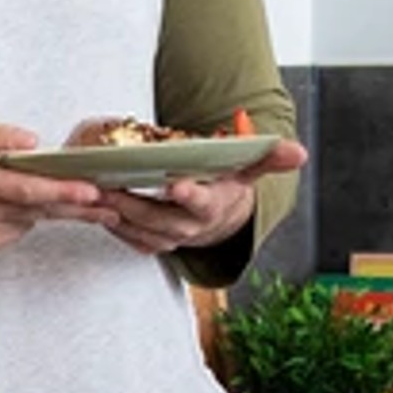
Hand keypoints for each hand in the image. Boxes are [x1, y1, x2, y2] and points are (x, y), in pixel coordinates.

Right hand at [0, 118, 121, 251]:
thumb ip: (0, 134)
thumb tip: (33, 143)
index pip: (26, 188)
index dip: (60, 191)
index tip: (89, 191)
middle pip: (38, 210)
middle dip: (77, 207)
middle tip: (109, 205)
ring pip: (33, 220)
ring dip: (62, 211)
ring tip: (92, 204)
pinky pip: (20, 228)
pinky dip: (29, 215)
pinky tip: (22, 204)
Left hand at [95, 135, 307, 256]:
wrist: (217, 218)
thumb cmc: (226, 183)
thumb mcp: (247, 169)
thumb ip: (269, 158)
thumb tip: (300, 152)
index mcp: (212, 206)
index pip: (203, 202)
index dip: (190, 195)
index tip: (176, 185)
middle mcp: (190, 227)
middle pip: (160, 219)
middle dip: (135, 205)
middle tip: (111, 187)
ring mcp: (168, 237)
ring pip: (138, 230)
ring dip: (115, 214)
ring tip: (92, 193)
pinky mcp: (149, 240)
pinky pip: (127, 236)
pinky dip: (110, 224)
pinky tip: (92, 206)